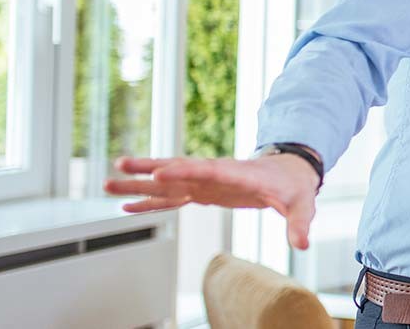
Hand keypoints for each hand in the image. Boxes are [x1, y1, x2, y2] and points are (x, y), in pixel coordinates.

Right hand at [104, 153, 320, 248]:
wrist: (290, 172)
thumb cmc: (295, 187)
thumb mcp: (302, 205)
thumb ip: (299, 223)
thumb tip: (301, 244)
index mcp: (240, 174)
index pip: (210, 170)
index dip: (185, 171)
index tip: (161, 172)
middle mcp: (217, 174)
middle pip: (179, 170)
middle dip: (149, 169)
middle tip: (119, 166)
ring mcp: (206, 182)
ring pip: (168, 182)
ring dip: (139, 183)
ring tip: (108, 182)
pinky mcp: (202, 192)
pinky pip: (171, 198)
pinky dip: (149, 201)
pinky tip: (125, 206)